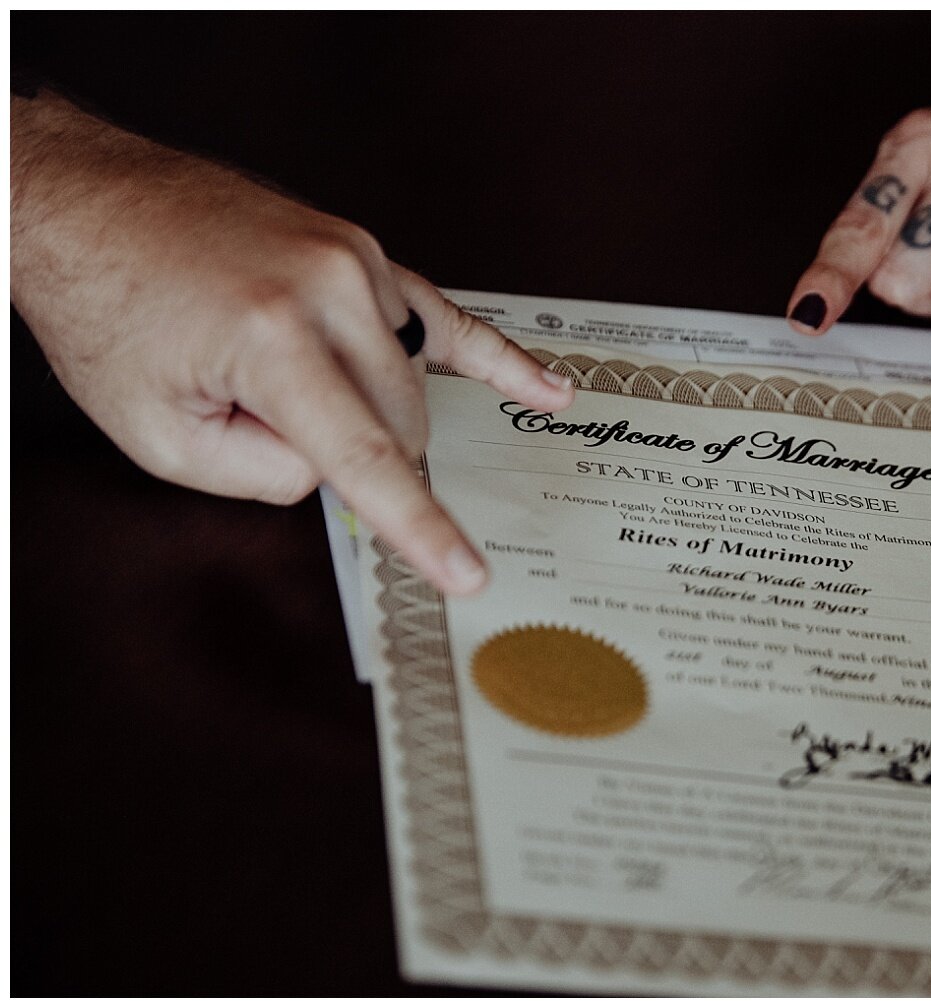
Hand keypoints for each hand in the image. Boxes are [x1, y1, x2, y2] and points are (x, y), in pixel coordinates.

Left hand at [11, 93, 572, 594]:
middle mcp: (330, 289)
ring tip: (285, 382)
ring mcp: (356, 260)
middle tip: (259, 423)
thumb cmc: (108, 309)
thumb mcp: (159, 434)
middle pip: (398, 421)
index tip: (466, 571)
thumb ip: (265, 475)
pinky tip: (546, 389)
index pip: (366, 459)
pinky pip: (444, 316)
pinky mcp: (363, 251)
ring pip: (410, 382)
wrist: (87, 203)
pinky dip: (496, 359)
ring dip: (365, 408)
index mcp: (273, 338)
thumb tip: (334, 471)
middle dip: (345, 449)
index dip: (419, 527)